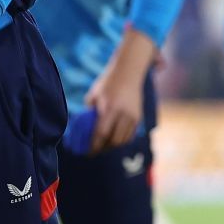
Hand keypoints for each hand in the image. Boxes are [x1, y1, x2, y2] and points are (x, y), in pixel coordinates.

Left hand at [82, 29, 154, 153]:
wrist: (129, 71)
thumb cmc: (107, 82)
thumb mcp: (94, 94)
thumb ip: (90, 112)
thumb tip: (84, 129)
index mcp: (109, 107)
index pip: (101, 133)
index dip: (94, 146)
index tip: (87, 152)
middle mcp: (123, 113)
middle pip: (113, 140)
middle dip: (103, 149)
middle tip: (94, 151)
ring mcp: (133, 116)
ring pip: (123, 140)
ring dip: (112, 147)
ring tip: (103, 147)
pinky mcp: (139, 117)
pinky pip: (130, 135)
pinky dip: (121, 141)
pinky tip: (113, 141)